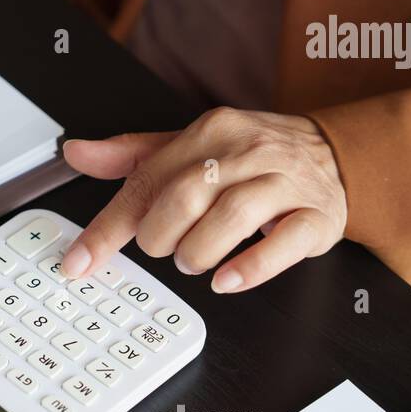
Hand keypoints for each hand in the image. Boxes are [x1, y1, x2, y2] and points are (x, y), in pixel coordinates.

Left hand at [60, 108, 347, 292]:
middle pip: (186, 196)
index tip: (80, 261)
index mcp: (209, 132)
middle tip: (163, 248)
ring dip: (199, 252)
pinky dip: (250, 268)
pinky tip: (228, 279)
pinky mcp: (318, 216)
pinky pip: (285, 243)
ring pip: (231, 217)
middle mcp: (247, 152)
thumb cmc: (250, 157)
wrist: (334, 153)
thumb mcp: (190, 147)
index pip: (147, 181)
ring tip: (194, 261)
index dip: (108, 227)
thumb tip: (76, 151)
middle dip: (161, 237)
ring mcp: (286, 183)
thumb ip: (133, 156)